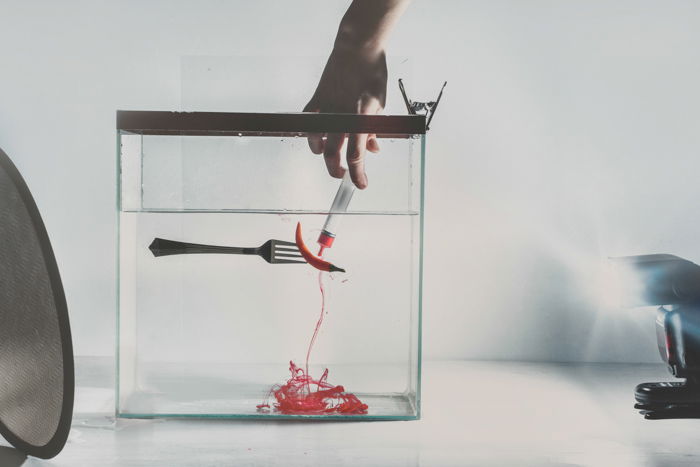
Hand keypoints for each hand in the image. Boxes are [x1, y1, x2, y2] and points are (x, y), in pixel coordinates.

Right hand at [303, 45, 386, 188]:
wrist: (358, 49)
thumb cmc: (372, 75)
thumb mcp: (380, 106)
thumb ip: (373, 130)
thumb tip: (372, 149)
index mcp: (362, 119)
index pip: (357, 156)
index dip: (358, 174)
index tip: (360, 184)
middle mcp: (342, 116)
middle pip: (334, 154)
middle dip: (337, 170)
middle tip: (343, 175)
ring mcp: (327, 109)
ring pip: (317, 142)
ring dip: (322, 153)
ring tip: (329, 154)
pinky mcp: (317, 100)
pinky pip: (308, 124)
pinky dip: (312, 134)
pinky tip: (318, 137)